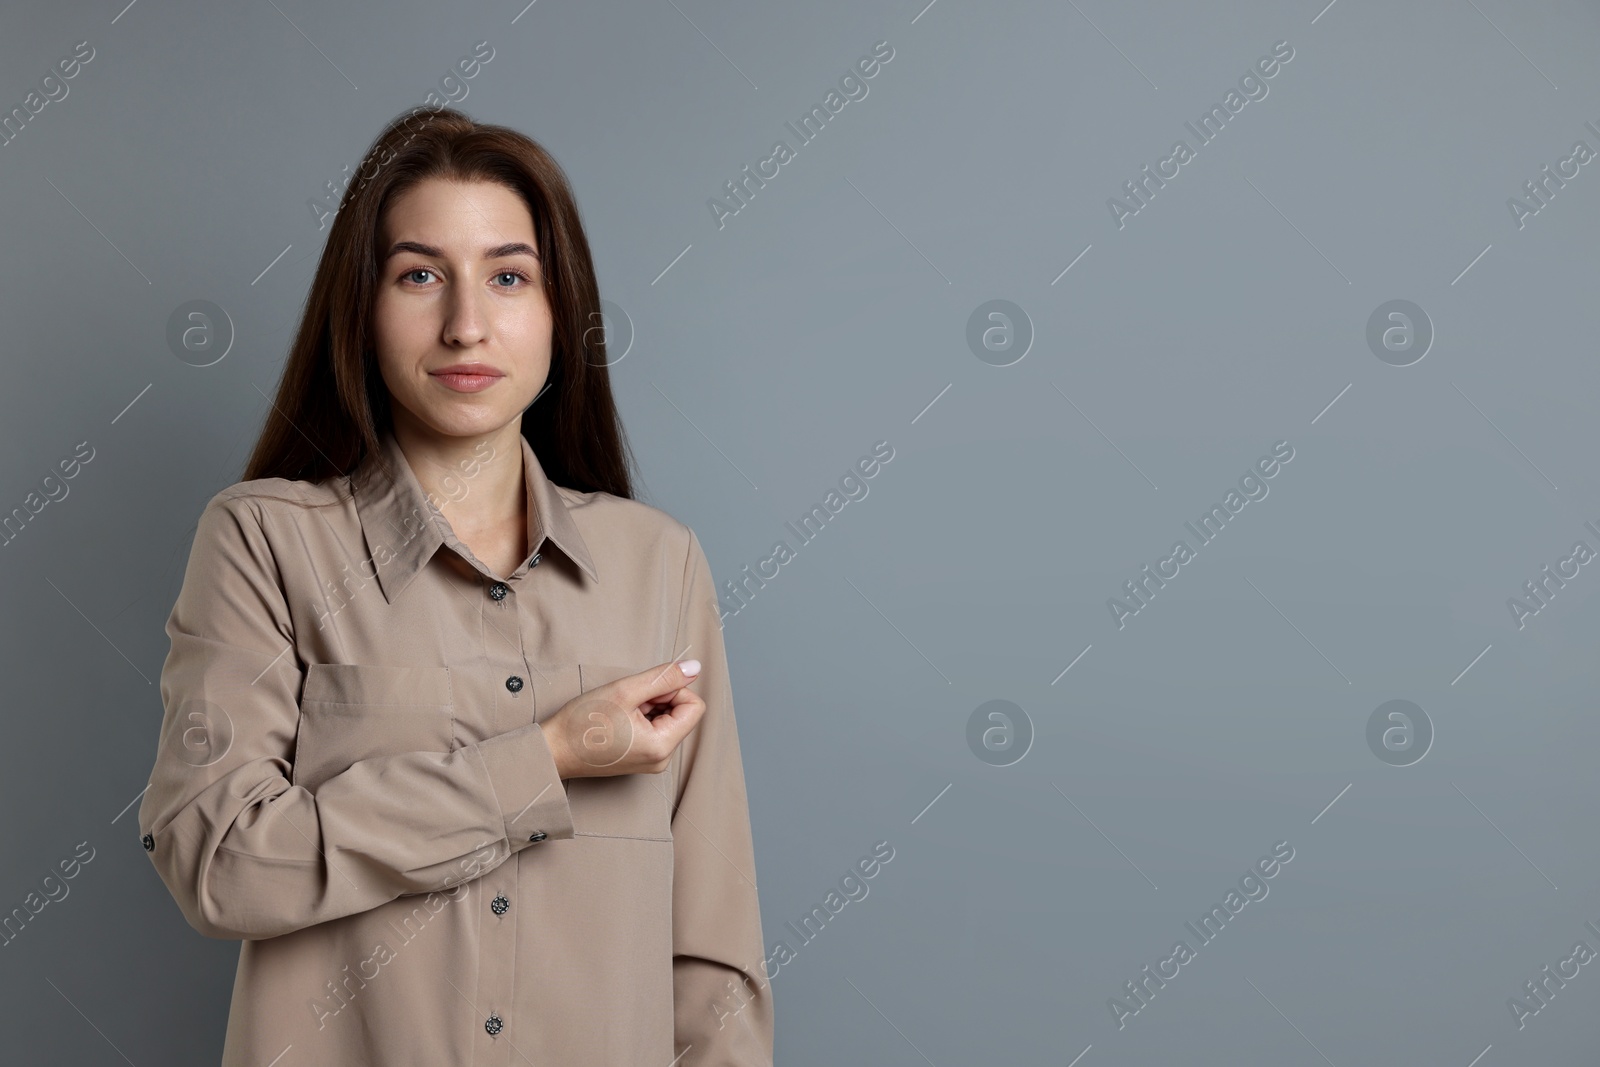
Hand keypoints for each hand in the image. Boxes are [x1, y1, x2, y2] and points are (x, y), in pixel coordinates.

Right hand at [544, 660, 705, 778]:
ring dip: (647, 707)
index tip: (645, 692)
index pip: (694, 706)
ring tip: (619, 713)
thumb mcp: (625, 690)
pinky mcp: (641, 759)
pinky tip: (617, 721)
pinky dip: (640, 718)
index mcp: (662, 747)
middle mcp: (662, 759)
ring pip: (667, 719)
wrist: (553, 750)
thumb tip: (694, 668)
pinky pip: (654, 730)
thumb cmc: (582, 723)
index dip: (673, 689)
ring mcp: (652, 761)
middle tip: (627, 703)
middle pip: (681, 713)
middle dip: (658, 699)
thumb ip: (663, 677)